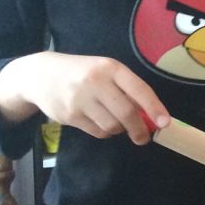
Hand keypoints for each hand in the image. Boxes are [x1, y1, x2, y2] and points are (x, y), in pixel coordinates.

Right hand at [0, 51, 168, 143]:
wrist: (40, 75)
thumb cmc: (83, 73)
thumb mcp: (105, 71)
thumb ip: (127, 89)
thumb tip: (151, 116)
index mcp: (110, 68)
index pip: (138, 89)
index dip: (154, 107)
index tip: (165, 123)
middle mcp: (95, 82)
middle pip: (126, 113)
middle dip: (139, 129)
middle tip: (144, 137)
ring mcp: (80, 100)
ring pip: (112, 126)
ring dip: (119, 129)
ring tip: (116, 122)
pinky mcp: (69, 116)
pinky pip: (97, 132)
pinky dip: (105, 132)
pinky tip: (100, 122)